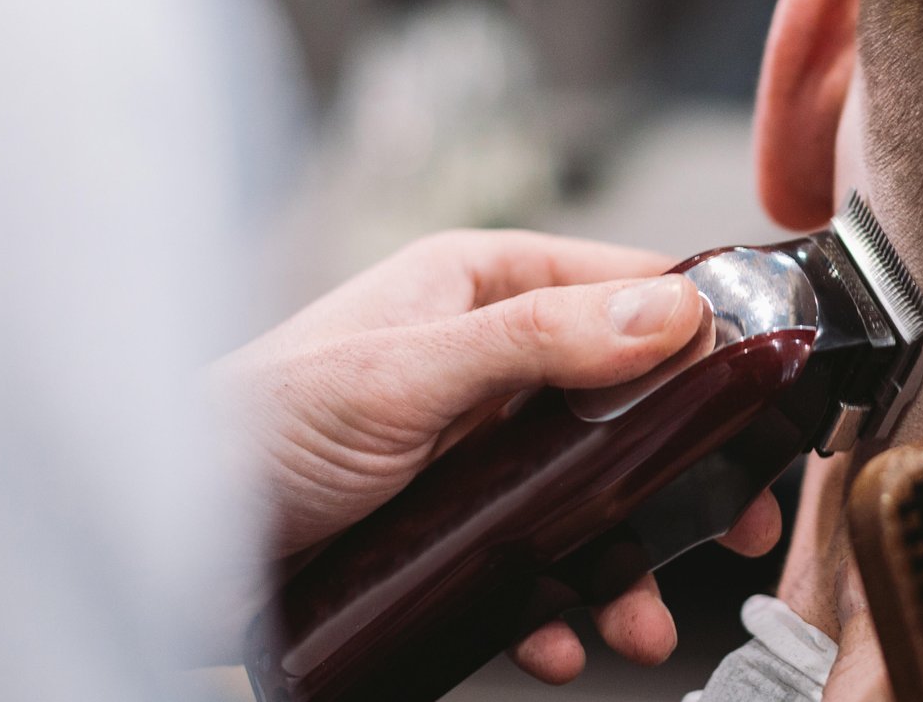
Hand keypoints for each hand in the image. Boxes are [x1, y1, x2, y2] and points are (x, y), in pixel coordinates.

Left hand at [213, 230, 783, 682]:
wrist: (161, 546)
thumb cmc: (248, 428)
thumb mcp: (403, 375)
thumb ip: (536, 340)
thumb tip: (667, 311)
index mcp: (479, 286)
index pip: (624, 286)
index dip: (703, 334)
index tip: (761, 388)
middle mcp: (486, 358)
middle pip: (626, 404)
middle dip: (679, 476)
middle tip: (735, 521)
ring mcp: (472, 445)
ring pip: (587, 494)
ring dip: (624, 561)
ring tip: (636, 616)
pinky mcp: (452, 522)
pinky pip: (534, 560)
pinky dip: (557, 605)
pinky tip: (557, 636)